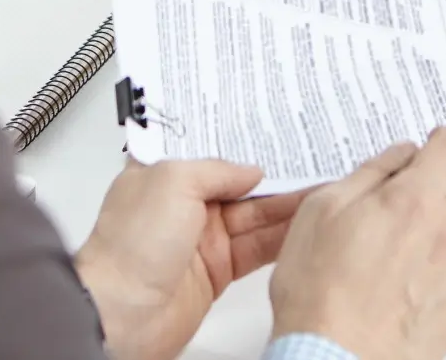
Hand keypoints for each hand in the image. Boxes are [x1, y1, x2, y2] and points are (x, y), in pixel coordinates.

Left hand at [74, 159, 305, 359]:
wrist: (122, 314)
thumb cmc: (131, 244)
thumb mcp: (173, 182)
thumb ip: (217, 170)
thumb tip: (251, 170)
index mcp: (164, 173)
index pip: (211, 150)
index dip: (242, 142)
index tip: (276, 130)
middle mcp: (184, 204)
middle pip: (240, 185)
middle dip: (277, 176)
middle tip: (315, 163)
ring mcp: (202, 239)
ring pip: (255, 217)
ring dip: (288, 207)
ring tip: (323, 191)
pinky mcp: (217, 271)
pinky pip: (256, 249)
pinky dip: (281, 239)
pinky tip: (306, 226)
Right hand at [269, 128, 445, 359]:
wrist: (333, 358)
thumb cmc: (319, 291)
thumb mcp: (322, 210)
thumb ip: (369, 174)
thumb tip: (399, 156)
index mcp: (414, 200)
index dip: (440, 143)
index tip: (430, 150)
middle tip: (425, 193)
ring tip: (434, 234)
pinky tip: (439, 271)